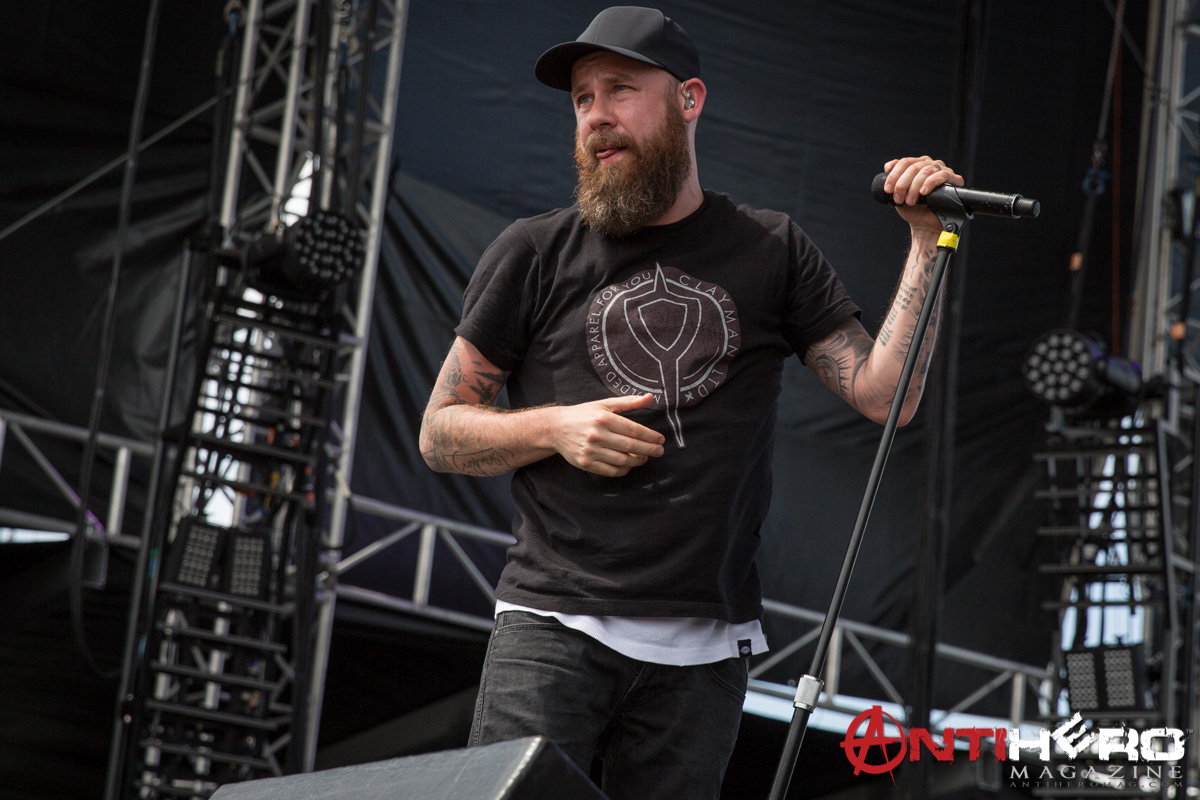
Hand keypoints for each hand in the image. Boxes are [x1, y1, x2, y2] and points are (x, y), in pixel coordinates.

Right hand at [550, 393, 664, 476]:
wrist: (555, 428)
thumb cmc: (583, 415)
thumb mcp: (604, 405)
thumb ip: (628, 402)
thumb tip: (650, 397)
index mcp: (604, 419)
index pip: (634, 430)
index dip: (650, 436)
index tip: (660, 439)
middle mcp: (597, 435)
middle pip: (631, 446)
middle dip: (649, 450)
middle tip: (659, 451)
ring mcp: (591, 451)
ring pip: (622, 460)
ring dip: (638, 461)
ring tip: (645, 458)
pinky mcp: (586, 463)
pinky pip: (611, 471)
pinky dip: (623, 469)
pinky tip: (629, 465)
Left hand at [881, 156, 963, 231]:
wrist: (924, 224)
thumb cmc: (912, 208)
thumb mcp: (898, 194)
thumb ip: (893, 180)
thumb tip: (888, 166)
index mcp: (917, 164)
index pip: (905, 162)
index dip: (894, 175)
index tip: (888, 189)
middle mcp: (930, 164)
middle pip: (914, 167)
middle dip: (903, 184)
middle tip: (898, 198)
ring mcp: (943, 170)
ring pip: (926, 170)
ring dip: (914, 187)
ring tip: (910, 201)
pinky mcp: (954, 179)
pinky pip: (942, 175)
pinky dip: (930, 183)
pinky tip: (923, 192)